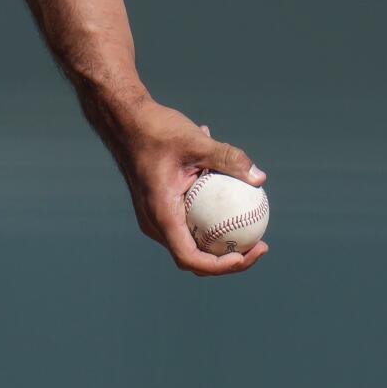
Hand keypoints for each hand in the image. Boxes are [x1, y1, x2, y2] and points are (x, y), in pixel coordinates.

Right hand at [107, 100, 268, 276]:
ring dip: (222, 242)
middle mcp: (155, 222)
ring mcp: (156, 217)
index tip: (247, 253)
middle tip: (260, 245)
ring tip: (253, 228)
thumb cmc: (156, 130)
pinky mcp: (161, 208)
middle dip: (229, 260)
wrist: (126, 121)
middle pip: (194, 258)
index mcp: (161, 215)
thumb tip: (260, 178)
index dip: (221, 266)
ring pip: (192, 243)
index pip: (190, 258)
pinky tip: (232, 196)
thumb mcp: (195, 141)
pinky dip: (212, 221)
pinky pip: (190, 225)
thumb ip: (228, 158)